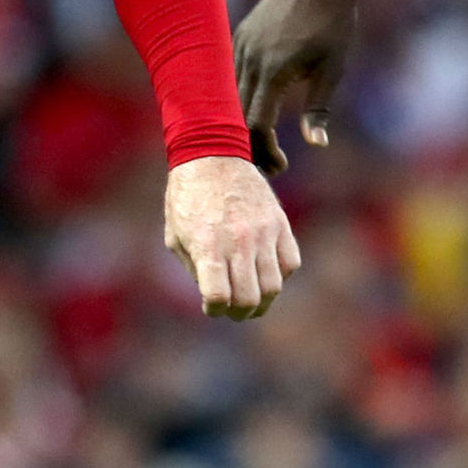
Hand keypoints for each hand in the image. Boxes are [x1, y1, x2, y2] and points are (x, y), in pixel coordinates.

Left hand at [163, 155, 300, 319]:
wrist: (211, 154)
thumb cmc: (187, 197)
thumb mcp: (176, 235)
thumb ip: (195, 268)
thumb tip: (214, 295)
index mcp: (207, 246)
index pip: (218, 298)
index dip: (214, 310)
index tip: (211, 307)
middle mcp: (238, 242)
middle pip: (248, 299)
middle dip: (239, 313)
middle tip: (233, 312)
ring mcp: (263, 232)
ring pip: (274, 286)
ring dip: (263, 301)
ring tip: (253, 300)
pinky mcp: (279, 223)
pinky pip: (291, 263)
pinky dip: (280, 274)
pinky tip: (265, 271)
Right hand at [234, 0, 358, 175]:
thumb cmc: (334, 22)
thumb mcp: (333, 68)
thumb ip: (319, 108)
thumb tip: (317, 144)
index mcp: (274, 71)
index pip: (256, 125)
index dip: (265, 151)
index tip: (283, 165)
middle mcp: (250, 59)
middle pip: (237, 116)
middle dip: (252, 144)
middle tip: (274, 162)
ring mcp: (241, 44)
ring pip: (231, 95)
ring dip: (244, 120)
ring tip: (266, 139)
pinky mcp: (241, 34)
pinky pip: (233, 73)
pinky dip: (242, 95)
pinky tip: (260, 106)